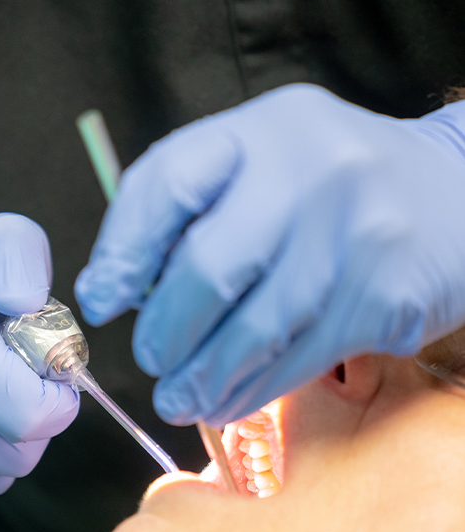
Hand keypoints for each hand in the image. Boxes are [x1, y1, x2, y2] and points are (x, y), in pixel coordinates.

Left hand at [76, 84, 464, 425]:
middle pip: (208, 269)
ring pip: (256, 329)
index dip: (123, 251)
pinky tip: (228, 399)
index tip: (102, 299)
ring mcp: (356, 234)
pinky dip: (253, 389)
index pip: (169, 182)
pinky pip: (301, 358)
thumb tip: (112, 286)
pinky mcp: (388, 296)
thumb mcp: (256, 165)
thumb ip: (186, 211)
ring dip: (203, 377)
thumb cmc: (322, 185)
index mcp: (261, 133)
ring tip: (177, 398)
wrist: (450, 191)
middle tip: (151, 358)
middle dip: (165, 332)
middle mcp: (311, 172)